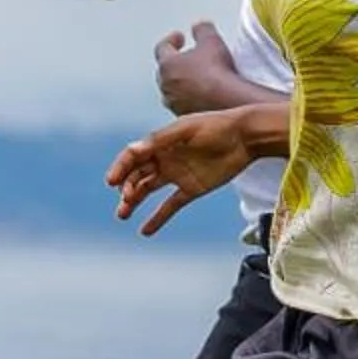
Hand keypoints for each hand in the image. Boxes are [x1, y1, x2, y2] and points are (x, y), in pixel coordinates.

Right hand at [107, 110, 259, 236]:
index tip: (111, 182)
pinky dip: (157, 218)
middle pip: (137, 175)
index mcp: (160, 142)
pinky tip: (144, 231)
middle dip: (127, 188)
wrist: (246, 137)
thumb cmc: (216, 127)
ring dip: (134, 202)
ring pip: (148, 190)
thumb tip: (134, 149)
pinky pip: (170, 206)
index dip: (120, 168)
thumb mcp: (187, 130)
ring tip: (123, 215)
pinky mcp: (191, 189)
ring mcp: (177, 175)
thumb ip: (161, 140)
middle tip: (124, 201)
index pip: (133, 156)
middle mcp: (165, 158)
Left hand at [153, 21, 243, 116]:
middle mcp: (166, 86)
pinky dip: (191, 98)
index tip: (179, 37)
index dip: (171, 40)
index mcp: (167, 64)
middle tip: (188, 57)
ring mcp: (175, 104)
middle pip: (165, 71)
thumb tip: (199, 25)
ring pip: (174, 90)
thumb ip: (202, 29)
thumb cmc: (216, 73)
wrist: (227, 103)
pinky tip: (205, 96)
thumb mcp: (212, 40)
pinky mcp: (187, 118)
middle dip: (176, 63)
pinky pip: (184, 105)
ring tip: (198, 78)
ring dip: (183, 83)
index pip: (162, 48)